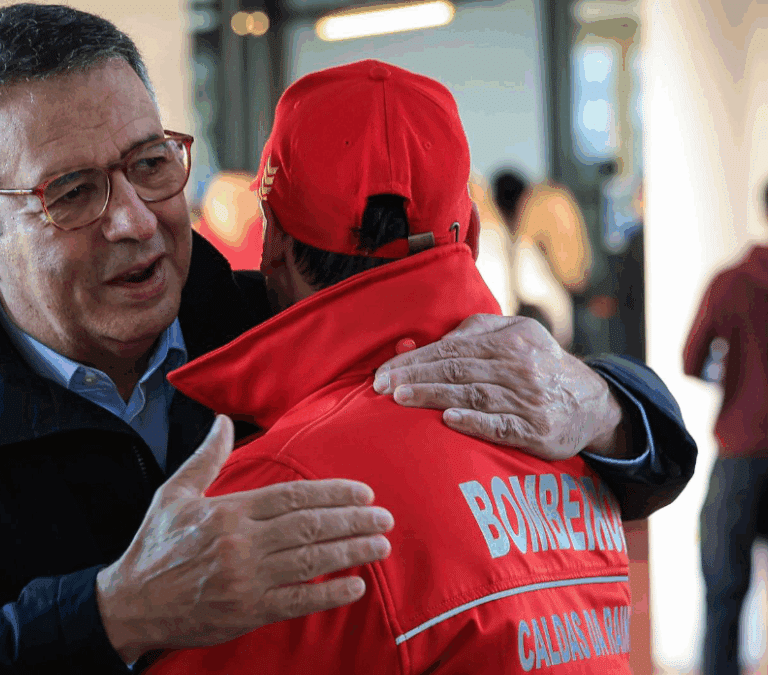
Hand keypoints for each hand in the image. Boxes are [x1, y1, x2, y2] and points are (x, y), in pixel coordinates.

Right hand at [96, 416, 393, 663]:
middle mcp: (242, 543)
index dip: (334, 493)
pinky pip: (296, 601)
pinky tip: (356, 585)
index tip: (364, 492)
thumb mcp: (174, 493)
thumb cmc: (155, 545)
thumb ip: (206, 457)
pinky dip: (329, 593)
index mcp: (229, 511)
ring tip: (381, 545)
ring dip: (351, 552)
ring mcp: (246, 579)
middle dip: (354, 520)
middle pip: (310, 526)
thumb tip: (222, 420)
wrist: (128, 603)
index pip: (294, 496)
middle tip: (386, 517)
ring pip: (310, 561)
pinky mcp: (247, 611)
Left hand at [374, 314, 625, 460]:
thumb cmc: (538, 365)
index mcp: (510, 340)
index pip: (451, 350)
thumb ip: (472, 332)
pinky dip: (474, 423)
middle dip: (415, 377)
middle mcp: (520, 367)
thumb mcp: (515, 334)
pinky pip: (501, 426)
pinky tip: (448, 420)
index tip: (383, 372)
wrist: (592, 402)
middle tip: (380, 386)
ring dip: (434, 397)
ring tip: (400, 399)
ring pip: (473, 396)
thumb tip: (425, 342)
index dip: (415, 360)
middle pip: (457, 370)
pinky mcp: (538, 431)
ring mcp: (529, 400)